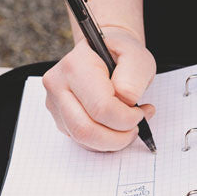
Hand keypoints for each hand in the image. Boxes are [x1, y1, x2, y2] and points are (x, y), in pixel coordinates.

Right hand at [41, 25, 155, 150]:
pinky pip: (82, 141)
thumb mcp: (137, 56)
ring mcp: (55, 103)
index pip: (100, 107)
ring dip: (112, 141)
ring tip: (128, 126)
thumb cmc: (119, 54)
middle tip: (136, 127)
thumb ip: (134, 77)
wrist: (102, 53)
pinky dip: (103, 141)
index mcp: (75, 65)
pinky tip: (115, 126)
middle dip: (118, 137)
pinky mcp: (59, 118)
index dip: (126, 118)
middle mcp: (58, 84)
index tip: (141, 113)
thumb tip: (126, 102)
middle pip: (86, 129)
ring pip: (82, 140)